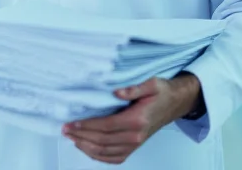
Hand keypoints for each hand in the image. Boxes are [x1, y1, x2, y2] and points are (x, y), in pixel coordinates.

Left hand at [63, 73, 200, 164]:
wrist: (175, 103)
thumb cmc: (162, 93)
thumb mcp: (152, 84)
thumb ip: (133, 88)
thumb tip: (116, 92)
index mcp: (137, 120)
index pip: (106, 126)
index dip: (87, 126)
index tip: (72, 123)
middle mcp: (136, 136)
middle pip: (102, 141)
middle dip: (81, 136)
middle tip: (65, 130)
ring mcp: (135, 144)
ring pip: (106, 152)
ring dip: (86, 147)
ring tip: (72, 138)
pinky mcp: (135, 147)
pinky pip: (114, 158)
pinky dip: (98, 156)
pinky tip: (87, 149)